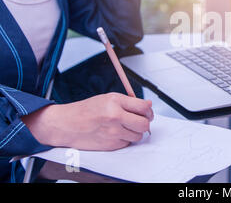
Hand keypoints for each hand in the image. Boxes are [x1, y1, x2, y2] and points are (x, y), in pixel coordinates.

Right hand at [22, 93, 153, 150]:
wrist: (67, 124)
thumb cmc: (86, 110)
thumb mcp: (108, 98)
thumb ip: (129, 102)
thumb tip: (148, 105)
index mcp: (115, 101)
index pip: (143, 107)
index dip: (149, 111)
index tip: (148, 112)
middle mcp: (115, 116)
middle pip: (144, 124)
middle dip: (145, 123)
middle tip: (140, 121)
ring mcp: (113, 132)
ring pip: (138, 136)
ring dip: (134, 132)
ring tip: (124, 127)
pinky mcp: (110, 145)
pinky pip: (127, 143)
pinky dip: (124, 139)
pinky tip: (115, 133)